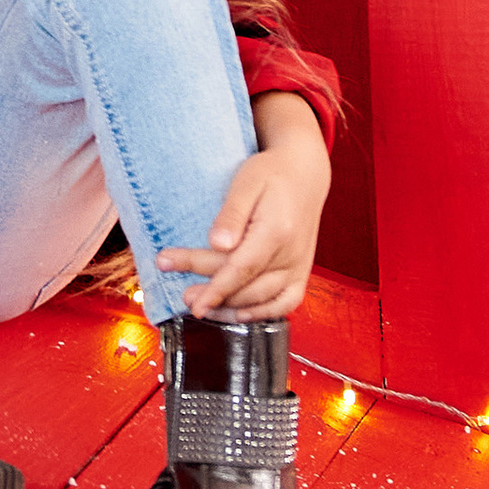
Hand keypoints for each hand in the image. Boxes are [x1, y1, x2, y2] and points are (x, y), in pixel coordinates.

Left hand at [158, 96, 329, 320]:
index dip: (214, 289)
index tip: (190, 299)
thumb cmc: (272, 174)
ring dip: (231, 309)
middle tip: (185, 297)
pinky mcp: (302, 271)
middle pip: (248, 285)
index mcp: (276, 232)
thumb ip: (231, 215)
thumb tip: (217, 244)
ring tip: (203, 307)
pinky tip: (239, 314)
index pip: (240, 268)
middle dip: (214, 296)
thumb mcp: (245, 183)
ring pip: (265, 300)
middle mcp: (291, 254)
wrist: (304, 174)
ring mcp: (299, 265)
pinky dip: (263, 313)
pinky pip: (287, 302)